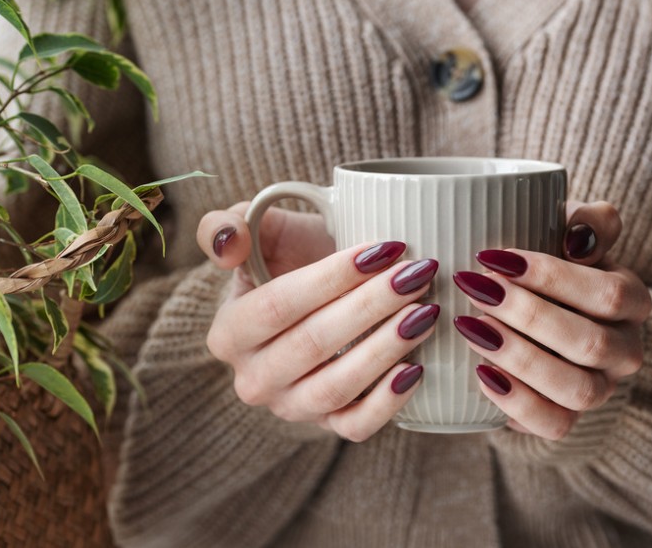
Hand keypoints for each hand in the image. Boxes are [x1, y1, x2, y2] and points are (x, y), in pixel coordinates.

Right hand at [196, 203, 439, 441]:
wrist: (316, 299)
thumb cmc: (291, 257)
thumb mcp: (257, 231)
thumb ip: (226, 225)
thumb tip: (228, 244)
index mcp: (229, 332)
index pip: (278, 305)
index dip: (331, 278)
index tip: (383, 250)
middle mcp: (253, 378)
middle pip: (312, 344)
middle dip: (371, 306)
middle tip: (417, 275)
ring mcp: (290, 407)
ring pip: (336, 387)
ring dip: (385, 349)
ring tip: (425, 311)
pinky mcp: (327, 426)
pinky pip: (356, 426)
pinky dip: (388, 402)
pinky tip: (417, 367)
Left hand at [453, 201, 651, 439]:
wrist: (527, 310)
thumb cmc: (543, 260)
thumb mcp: (563, 227)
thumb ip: (586, 221)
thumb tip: (578, 238)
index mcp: (631, 300)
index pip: (609, 295)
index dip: (553, 277)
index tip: (493, 257)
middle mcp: (624, 349)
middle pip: (591, 344)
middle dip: (527, 316)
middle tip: (474, 289)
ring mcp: (598, 389)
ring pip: (577, 390)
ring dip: (520, 358)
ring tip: (471, 327)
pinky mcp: (566, 418)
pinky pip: (554, 425)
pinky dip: (517, 402)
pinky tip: (480, 372)